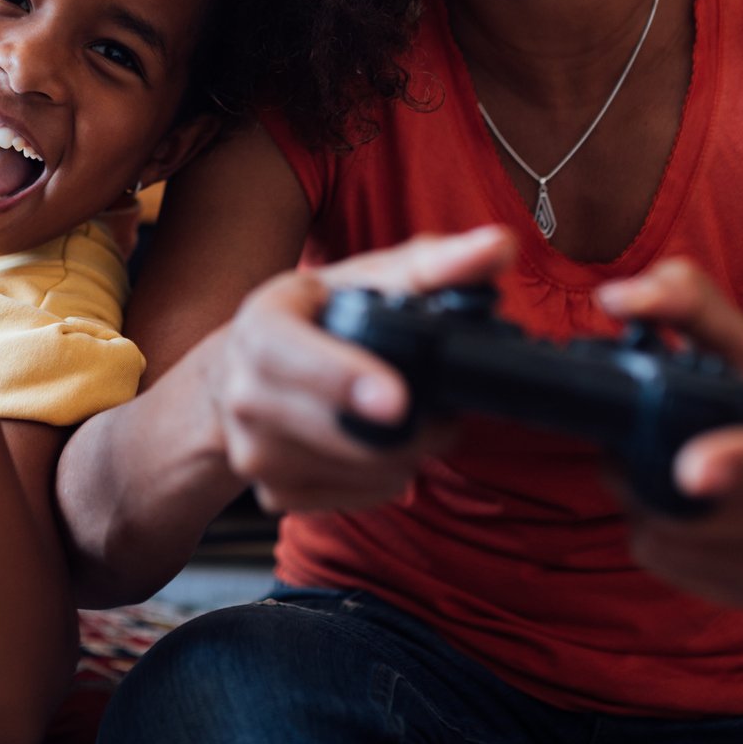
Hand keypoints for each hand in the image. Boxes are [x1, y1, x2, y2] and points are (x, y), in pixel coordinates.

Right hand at [207, 227, 514, 512]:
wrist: (242, 375)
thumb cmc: (315, 318)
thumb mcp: (363, 279)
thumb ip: (436, 263)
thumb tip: (500, 246)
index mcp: (261, 326)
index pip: (289, 356)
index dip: (344, 379)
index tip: (398, 401)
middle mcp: (246, 393)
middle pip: (340, 432)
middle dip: (414, 429)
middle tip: (448, 411)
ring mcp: (254, 451)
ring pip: (359, 471)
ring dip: (407, 453)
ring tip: (416, 421)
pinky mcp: (274, 494)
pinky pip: (356, 497)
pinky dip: (387, 478)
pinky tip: (385, 446)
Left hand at [596, 259, 742, 606]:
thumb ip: (690, 305)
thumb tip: (614, 297)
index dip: (734, 467)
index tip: (693, 470)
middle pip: (694, 509)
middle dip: (641, 468)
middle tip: (627, 435)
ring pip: (665, 538)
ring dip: (638, 500)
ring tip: (651, 464)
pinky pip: (663, 564)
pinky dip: (650, 531)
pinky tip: (671, 505)